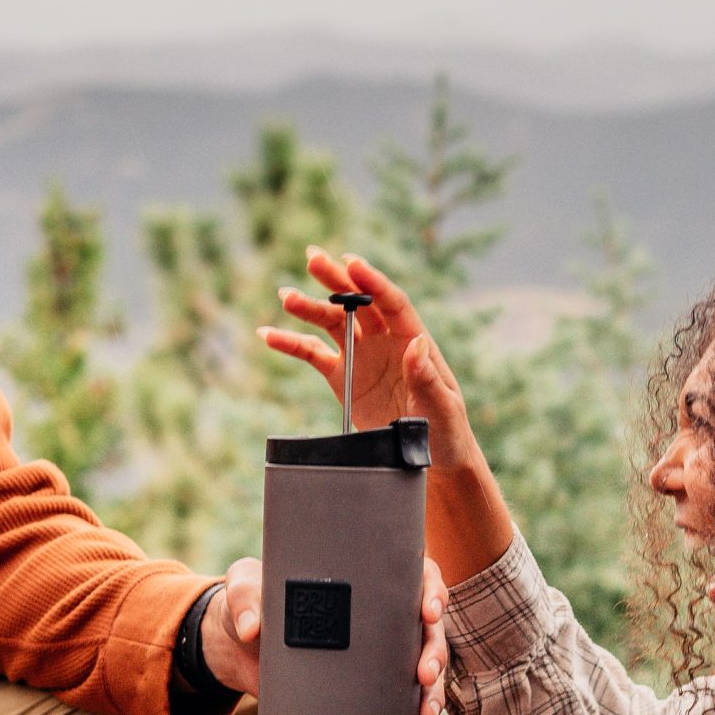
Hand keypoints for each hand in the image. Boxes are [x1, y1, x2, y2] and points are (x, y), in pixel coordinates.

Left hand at [201, 554, 450, 714]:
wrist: (237, 647)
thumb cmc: (249, 601)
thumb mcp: (243, 588)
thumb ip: (244, 597)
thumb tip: (251, 628)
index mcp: (362, 577)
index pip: (414, 573)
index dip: (432, 589)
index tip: (428, 611)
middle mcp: (378, 612)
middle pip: (426, 624)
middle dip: (434, 649)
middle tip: (424, 672)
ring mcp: (376, 650)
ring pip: (423, 662)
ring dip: (434, 687)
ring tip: (425, 711)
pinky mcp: (364, 684)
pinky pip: (402, 693)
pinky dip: (416, 706)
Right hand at [258, 250, 480, 469]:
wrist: (429, 456)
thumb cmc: (445, 430)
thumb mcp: (442, 407)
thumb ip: (427, 378)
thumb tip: (417, 343)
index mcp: (413, 341)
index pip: (392, 303)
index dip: (371, 282)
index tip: (351, 263)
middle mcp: (385, 341)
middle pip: (358, 302)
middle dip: (336, 279)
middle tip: (313, 258)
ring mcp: (361, 356)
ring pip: (332, 322)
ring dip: (309, 307)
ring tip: (285, 296)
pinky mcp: (342, 377)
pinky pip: (313, 354)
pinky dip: (291, 343)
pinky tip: (269, 334)